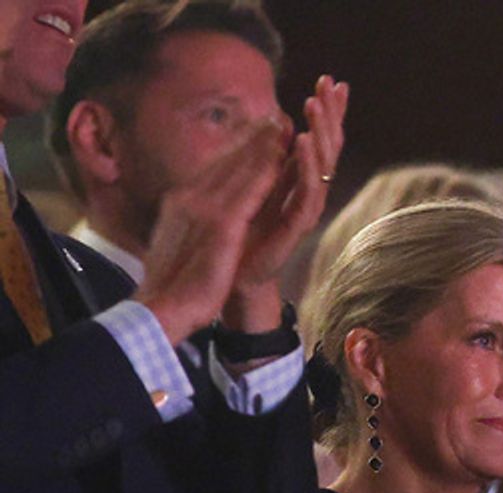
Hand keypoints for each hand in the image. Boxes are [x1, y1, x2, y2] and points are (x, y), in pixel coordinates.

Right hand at [134, 118, 286, 345]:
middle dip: (252, 138)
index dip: (237, 149)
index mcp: (181, 203)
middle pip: (226, 162)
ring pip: (237, 169)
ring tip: (283, 124)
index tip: (255, 131)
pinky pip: (246, 193)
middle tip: (276, 116)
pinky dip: (263, 172)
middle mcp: (190, 199)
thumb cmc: (172, 283)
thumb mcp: (179, 241)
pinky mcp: (218, 227)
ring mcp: (202, 210)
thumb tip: (195, 214)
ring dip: (261, 145)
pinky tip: (280, 159)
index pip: (213, 170)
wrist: (160, 308)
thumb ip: (189, 222)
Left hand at [226, 75, 348, 329]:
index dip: (327, 111)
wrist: (231, 278)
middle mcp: (306, 193)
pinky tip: (302, 141)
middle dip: (330, 114)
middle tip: (332, 84)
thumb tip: (274, 120)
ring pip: (321, 167)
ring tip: (315, 104)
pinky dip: (307, 167)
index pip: (318, 138)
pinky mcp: (295, 229)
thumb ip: (264, 157)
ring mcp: (303, 211)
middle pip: (327, 148)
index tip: (332, 80)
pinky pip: (306, 194)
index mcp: (297, 179)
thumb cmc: (240, 234)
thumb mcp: (250, 184)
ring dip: (319, 133)